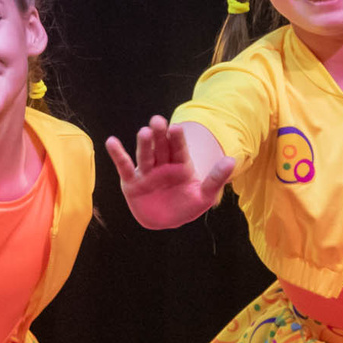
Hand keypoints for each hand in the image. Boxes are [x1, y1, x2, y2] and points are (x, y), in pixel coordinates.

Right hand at [105, 117, 234, 228]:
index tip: (176, 127)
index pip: (179, 149)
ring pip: (145, 156)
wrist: (166, 222)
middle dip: (159, 135)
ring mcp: (146, 172)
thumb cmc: (186, 207)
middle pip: (161, 148)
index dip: (177, 139)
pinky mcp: (131, 182)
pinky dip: (117, 155)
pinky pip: (124, 166)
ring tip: (143, 132)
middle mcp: (162, 165)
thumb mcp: (205, 195)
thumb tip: (231, 160)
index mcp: (181, 165)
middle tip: (157, 121)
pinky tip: (111, 142)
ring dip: (143, 144)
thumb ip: (215, 178)